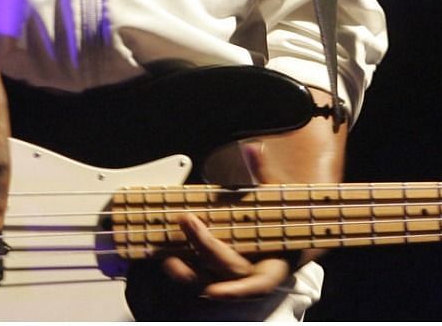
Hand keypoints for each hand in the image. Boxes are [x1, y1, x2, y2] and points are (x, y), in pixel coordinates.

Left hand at [155, 93, 345, 301]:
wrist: (275, 241)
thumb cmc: (273, 221)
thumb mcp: (271, 198)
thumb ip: (260, 175)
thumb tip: (253, 149)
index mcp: (272, 265)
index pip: (258, 284)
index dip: (237, 291)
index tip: (215, 291)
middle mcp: (249, 277)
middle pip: (226, 270)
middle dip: (205, 247)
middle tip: (187, 220)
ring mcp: (228, 280)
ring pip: (205, 281)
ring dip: (184, 271)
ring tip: (168, 255)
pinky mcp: (211, 275)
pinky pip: (194, 276)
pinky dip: (180, 268)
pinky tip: (166, 255)